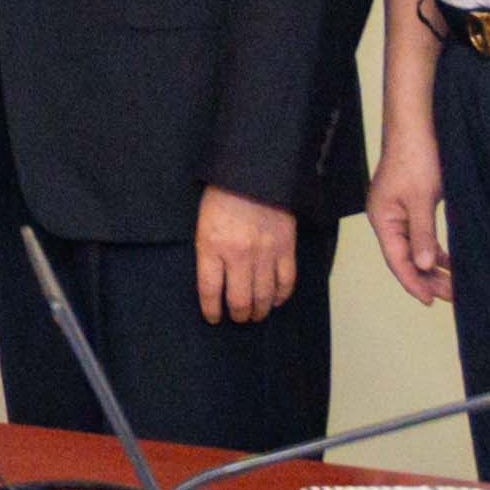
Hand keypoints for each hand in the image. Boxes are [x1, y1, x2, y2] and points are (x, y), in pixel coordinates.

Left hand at [194, 187, 299, 325]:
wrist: (255, 172)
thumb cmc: (223, 193)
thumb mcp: (203, 222)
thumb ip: (208, 251)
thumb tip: (214, 279)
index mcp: (212, 246)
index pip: (209, 290)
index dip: (211, 310)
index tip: (213, 317)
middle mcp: (239, 254)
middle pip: (239, 300)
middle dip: (238, 314)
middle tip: (238, 317)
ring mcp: (265, 253)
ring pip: (264, 296)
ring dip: (259, 310)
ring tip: (256, 314)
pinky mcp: (286, 248)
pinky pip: (286, 281)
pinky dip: (282, 295)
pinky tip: (276, 300)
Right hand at [365, 133, 451, 305]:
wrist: (416, 127)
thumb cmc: (416, 158)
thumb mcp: (423, 199)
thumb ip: (423, 234)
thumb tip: (424, 265)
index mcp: (383, 219)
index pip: (397, 260)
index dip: (413, 282)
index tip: (430, 301)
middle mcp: (388, 219)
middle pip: (405, 257)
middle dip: (427, 278)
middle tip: (451, 296)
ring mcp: (398, 213)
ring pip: (415, 248)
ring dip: (432, 266)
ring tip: (453, 284)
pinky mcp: (411, 205)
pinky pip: (421, 236)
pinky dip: (434, 250)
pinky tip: (449, 261)